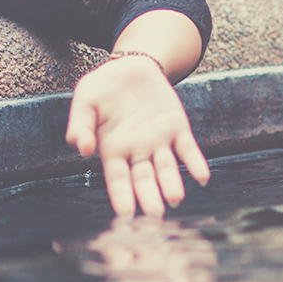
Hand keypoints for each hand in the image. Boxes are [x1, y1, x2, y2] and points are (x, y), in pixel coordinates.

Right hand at [65, 56, 210, 218]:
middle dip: (150, 197)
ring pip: (167, 168)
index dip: (122, 195)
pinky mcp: (177, 129)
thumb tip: (81, 149)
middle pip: (145, 179)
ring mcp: (159, 142)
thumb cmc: (101, 88)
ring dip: (172, 184)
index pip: (118, 179)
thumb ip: (80, 125)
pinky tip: (202, 177)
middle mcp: (138, 152)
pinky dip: (195, 163)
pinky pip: (188, 150)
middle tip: (155, 214)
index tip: (126, 213)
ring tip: (175, 198)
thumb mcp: (85, 101)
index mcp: (113, 150)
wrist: (129, 67)